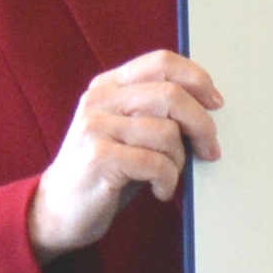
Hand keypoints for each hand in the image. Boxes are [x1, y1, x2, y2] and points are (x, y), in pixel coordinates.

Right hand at [28, 50, 221, 259]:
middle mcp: (99, 100)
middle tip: (210, 150)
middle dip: (202, 125)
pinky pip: (155, 163)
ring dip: (180, 161)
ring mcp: (96, 127)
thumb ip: (155, 111)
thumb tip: (208, 106)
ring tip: (169, 176)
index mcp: (109, 85)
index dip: (196, 79)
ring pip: (167, 132)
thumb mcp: (127, 131)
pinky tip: (160, 191)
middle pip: (171, 95)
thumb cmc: (105, 171)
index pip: (161, 62)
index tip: (215, 103)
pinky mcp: (98, 157)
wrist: (57, 211)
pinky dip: (167, 180)